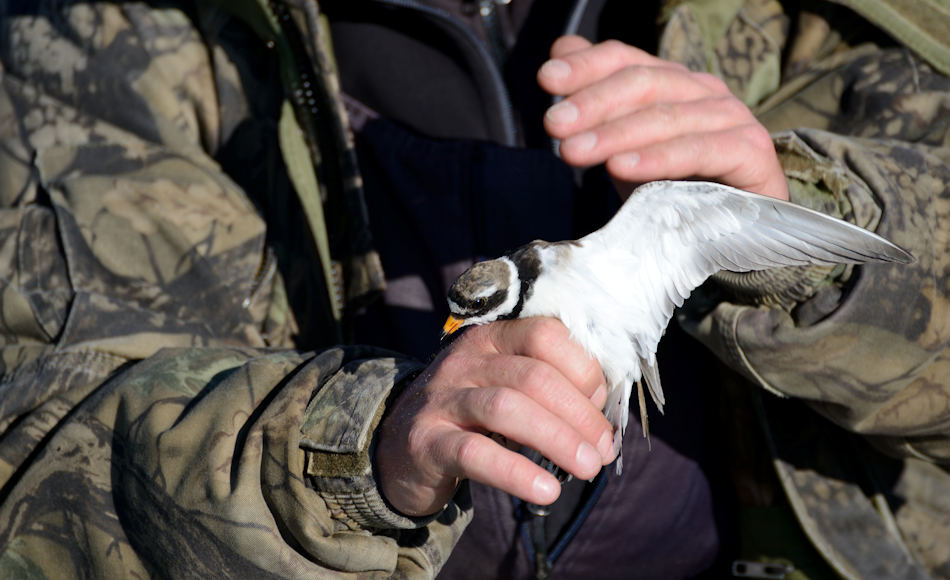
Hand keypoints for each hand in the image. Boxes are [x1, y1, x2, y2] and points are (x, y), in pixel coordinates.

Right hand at [375, 317, 613, 516]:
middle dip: (579, 414)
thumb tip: (603, 413)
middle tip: (604, 450)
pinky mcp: (426, 441)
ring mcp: (442, 399)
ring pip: (507, 408)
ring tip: (589, 469)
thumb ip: (547, 387)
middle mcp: (465, 361)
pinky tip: (547, 491)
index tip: (601, 407)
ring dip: (558, 439)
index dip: (583, 370)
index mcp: (492, 338)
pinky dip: (516, 473)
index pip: (545, 334)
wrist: (399, 447)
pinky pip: (475, 454)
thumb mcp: (504, 387)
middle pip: (532, 375)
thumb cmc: (469, 417)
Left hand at [538, 36, 788, 200]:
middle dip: (593, 103)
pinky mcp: (750, 152)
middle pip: (643, 84)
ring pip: (666, 117)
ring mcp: (731, 117)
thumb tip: (559, 54)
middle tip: (555, 124)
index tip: (547, 79)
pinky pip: (699, 151)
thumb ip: (595, 103)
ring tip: (573, 151)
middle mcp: (703, 91)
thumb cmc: (673, 188)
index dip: (586, 65)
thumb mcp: (623, 148)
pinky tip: (621, 168)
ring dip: (614, 134)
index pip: (626, 60)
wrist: (730, 234)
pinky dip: (658, 159)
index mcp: (673, 82)